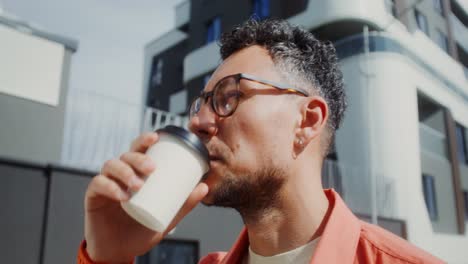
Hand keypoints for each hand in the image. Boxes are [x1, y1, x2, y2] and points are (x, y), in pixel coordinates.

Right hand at [83, 132, 208, 262]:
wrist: (121, 252)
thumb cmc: (142, 230)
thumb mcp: (167, 217)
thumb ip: (184, 204)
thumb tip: (204, 187)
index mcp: (136, 173)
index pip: (139, 150)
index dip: (145, 139)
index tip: (156, 137)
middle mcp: (120, 174)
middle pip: (126, 155)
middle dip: (138, 157)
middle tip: (151, 168)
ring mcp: (105, 184)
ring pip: (111, 165)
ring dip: (125, 172)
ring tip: (138, 185)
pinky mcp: (93, 196)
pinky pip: (98, 184)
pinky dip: (110, 187)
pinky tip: (122, 195)